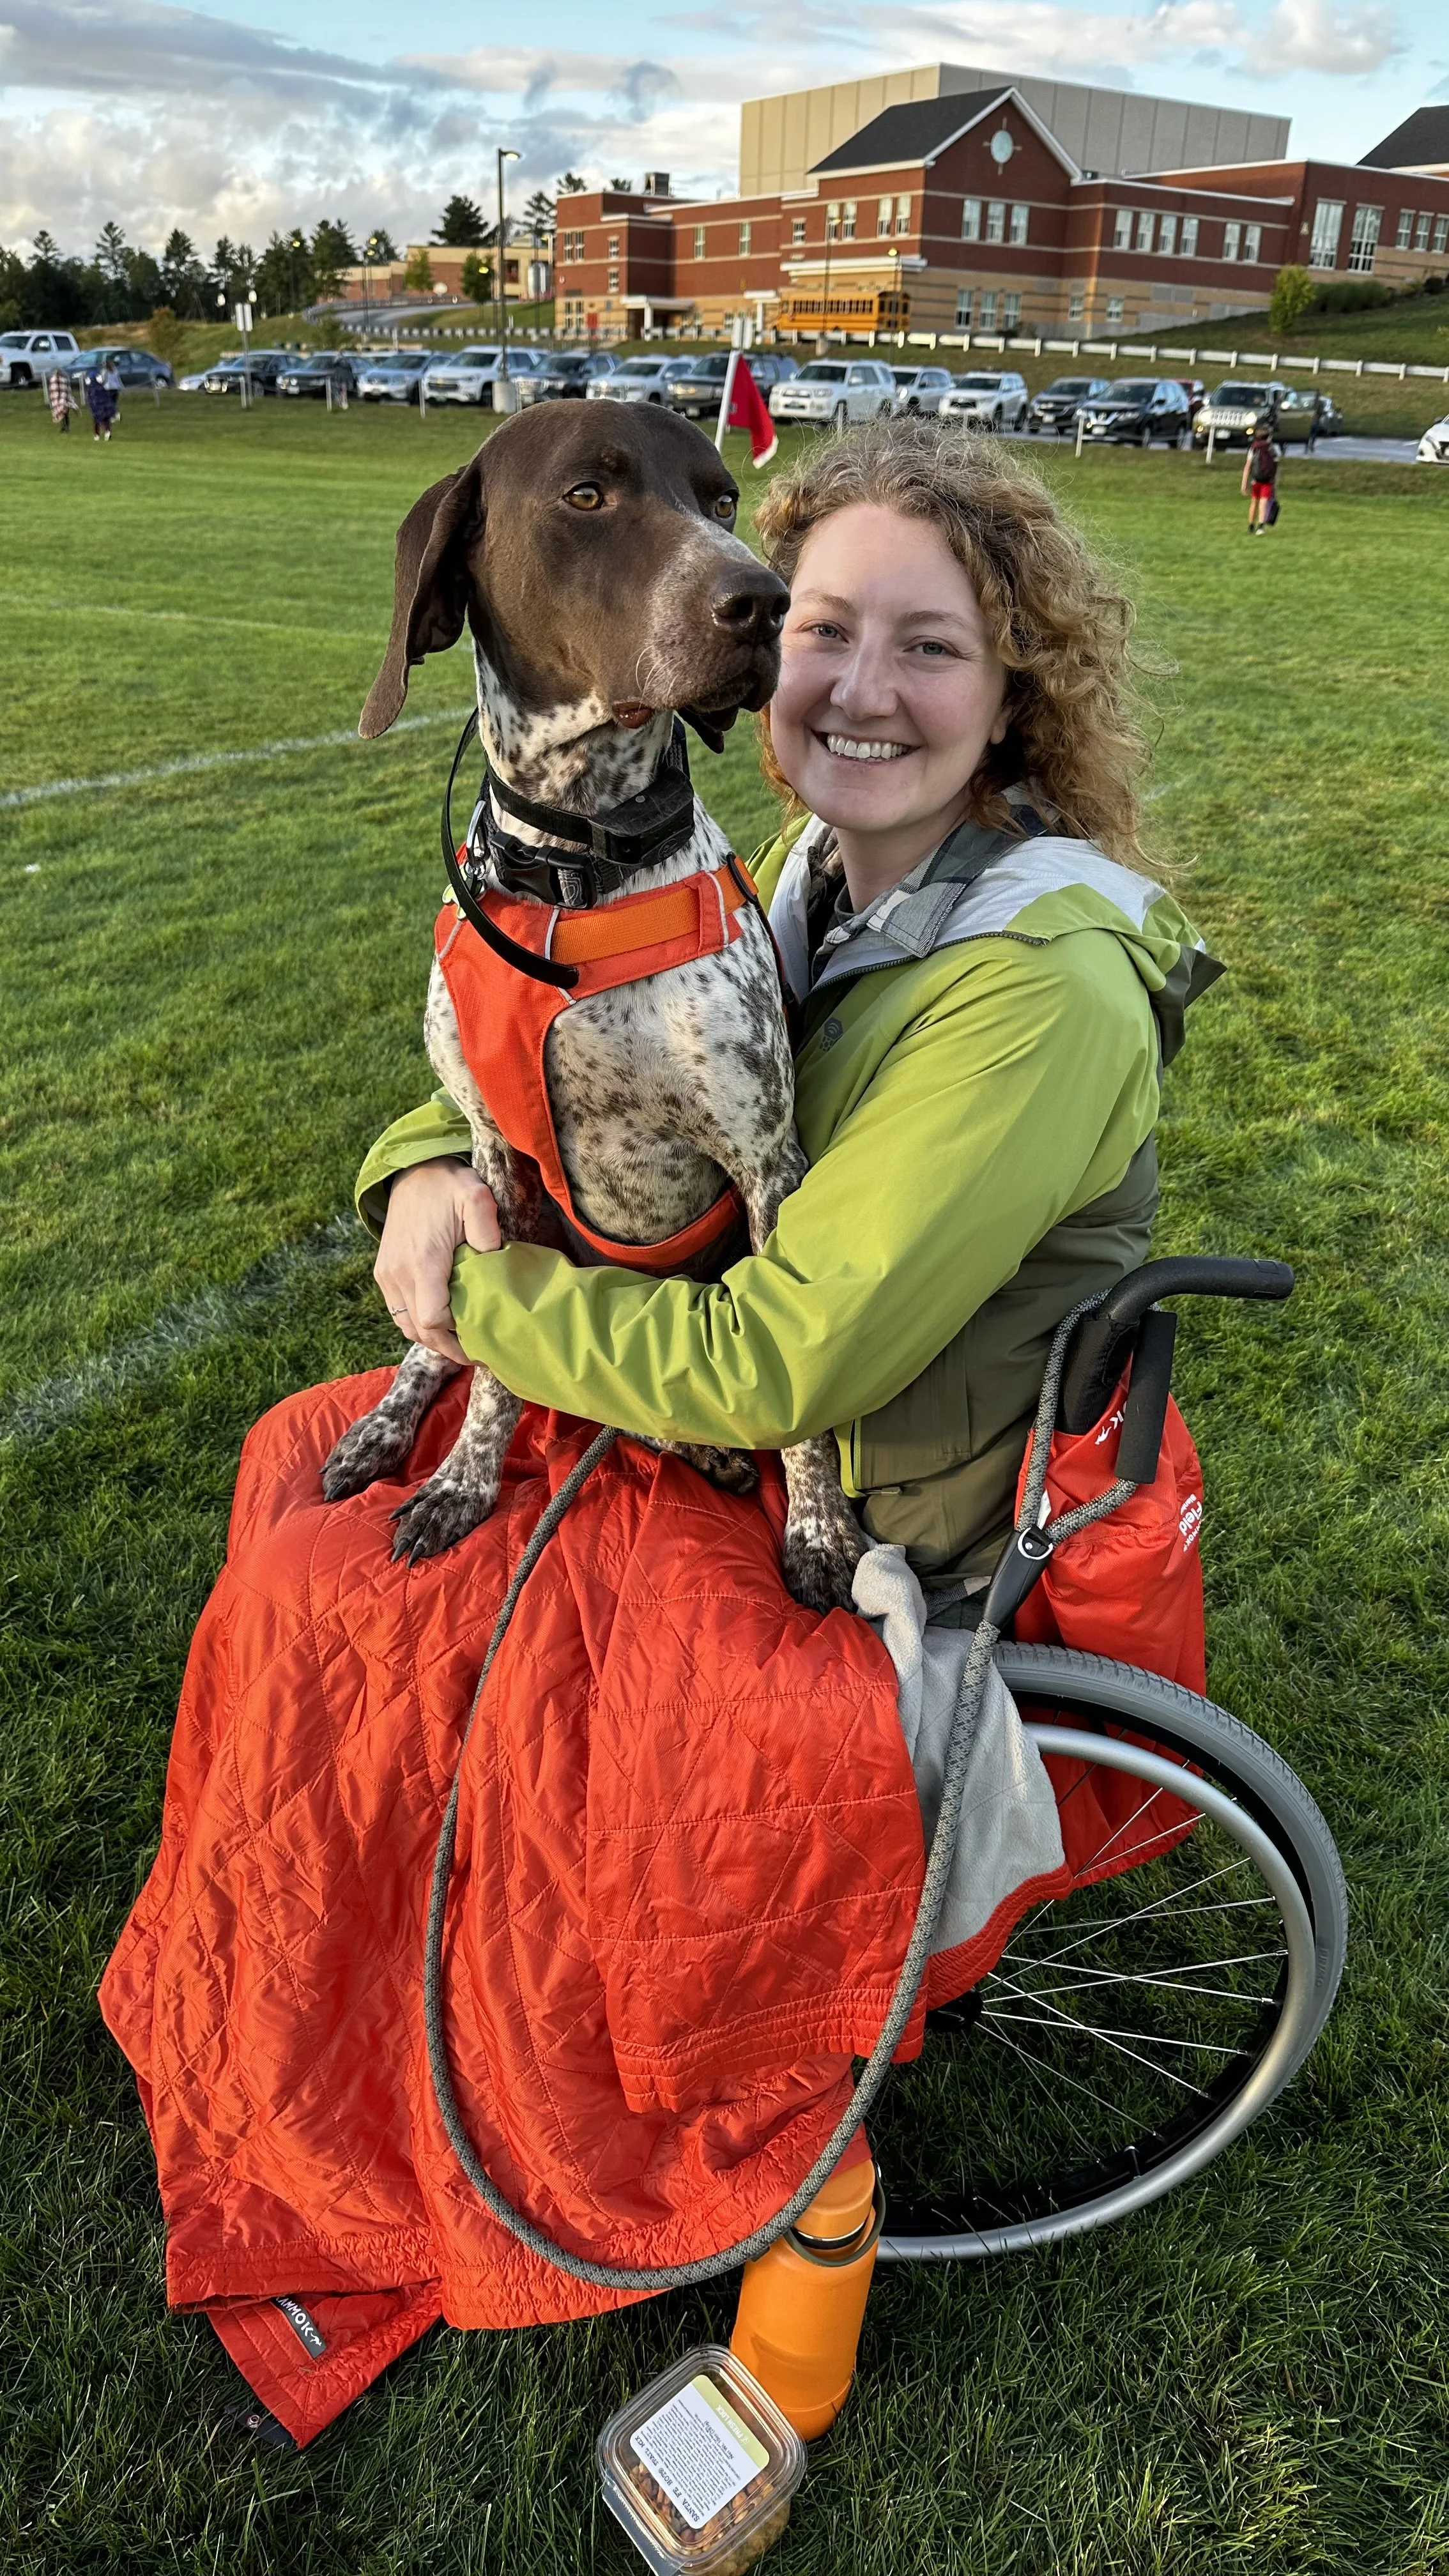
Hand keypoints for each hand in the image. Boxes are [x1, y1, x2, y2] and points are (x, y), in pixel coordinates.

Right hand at [374, 1159, 499, 1364]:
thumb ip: (486, 1228)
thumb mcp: (475, 1195)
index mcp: (423, 1261)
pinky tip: (441, 1321)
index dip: (457, 1340)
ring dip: (431, 1338)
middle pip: (420, 1331)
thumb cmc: (448, 1185)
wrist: (412, 1171)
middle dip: (447, 1347)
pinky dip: (418, 1322)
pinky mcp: (383, 1272)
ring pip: (406, 1325)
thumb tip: (493, 1260)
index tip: (481, 1344)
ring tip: (460, 1341)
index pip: (433, 1320)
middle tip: (476, 1353)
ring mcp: (387, 1275)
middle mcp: (398, 1273)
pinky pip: (398, 1311)